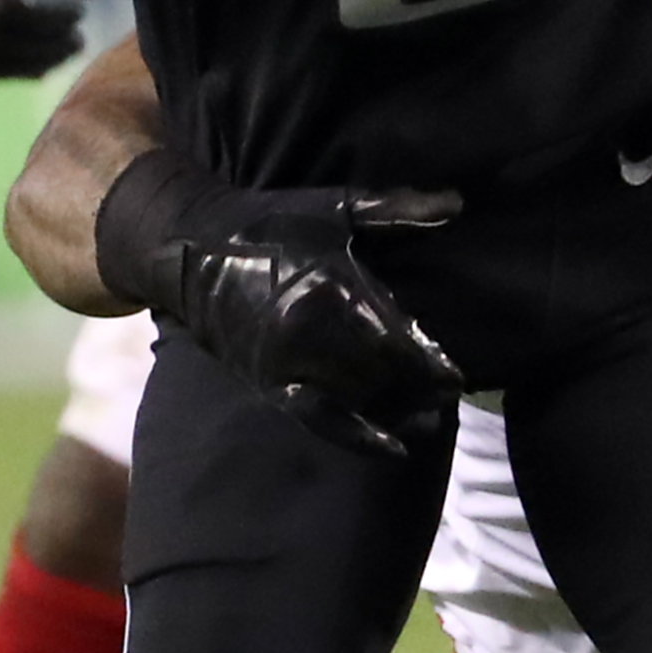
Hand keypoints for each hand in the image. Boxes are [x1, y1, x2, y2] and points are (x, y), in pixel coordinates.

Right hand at [95, 154, 466, 462]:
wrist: (194, 248)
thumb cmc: (273, 221)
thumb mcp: (336, 207)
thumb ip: (397, 209)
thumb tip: (457, 204)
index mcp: (336, 288)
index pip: (399, 340)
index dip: (432, 364)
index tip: (456, 377)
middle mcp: (315, 332)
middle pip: (383, 374)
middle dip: (418, 389)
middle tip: (445, 397)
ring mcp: (291, 362)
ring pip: (359, 398)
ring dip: (397, 411)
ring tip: (426, 417)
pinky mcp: (271, 383)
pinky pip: (322, 420)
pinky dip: (359, 437)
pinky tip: (393, 448)